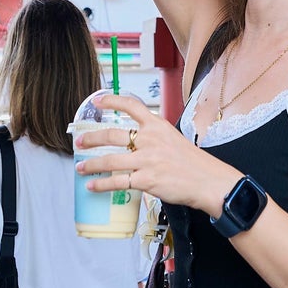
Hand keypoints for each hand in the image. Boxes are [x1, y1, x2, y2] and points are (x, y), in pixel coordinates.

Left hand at [74, 94, 239, 215]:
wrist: (207, 180)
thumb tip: (135, 140)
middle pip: (112, 135)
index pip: (131, 106)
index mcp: (157, 125)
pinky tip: (93, 186)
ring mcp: (147, 160)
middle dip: (91, 138)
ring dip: (92, 164)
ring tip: (80, 167)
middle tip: (79, 141)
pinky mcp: (146, 180)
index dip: (111, 102)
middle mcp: (149, 139)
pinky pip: (118, 182)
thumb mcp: (173, 138)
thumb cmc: (192, 162)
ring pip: (110, 160)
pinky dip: (102, 185)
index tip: (97, 102)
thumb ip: (153, 136)